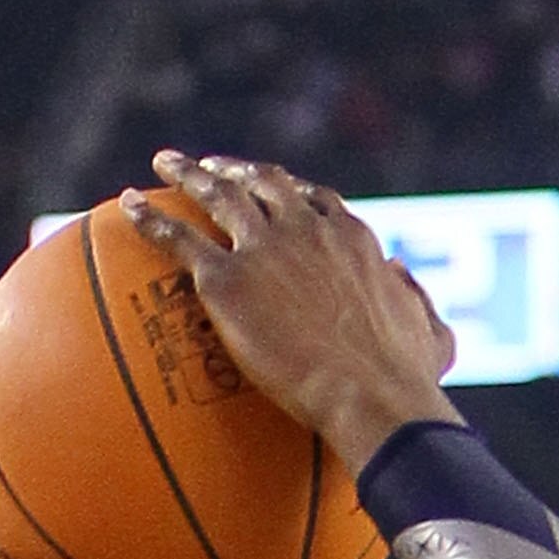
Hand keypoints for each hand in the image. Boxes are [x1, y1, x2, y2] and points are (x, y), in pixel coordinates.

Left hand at [122, 152, 459, 470]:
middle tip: (211, 167)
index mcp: (351, 238)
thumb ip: (419, 304)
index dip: (289, 189)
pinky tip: (125, 207)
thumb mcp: (432, 336)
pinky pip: (178, 239)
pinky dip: (149, 218)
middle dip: (235, 170)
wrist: (374, 394)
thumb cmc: (408, 381)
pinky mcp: (228, 280)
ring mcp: (264, 248)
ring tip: (165, 164)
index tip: (271, 185)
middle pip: (263, 184)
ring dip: (189, 174)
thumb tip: (409, 284)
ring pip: (218, 195)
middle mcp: (306, 229)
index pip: (314, 199)